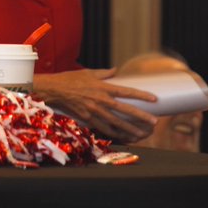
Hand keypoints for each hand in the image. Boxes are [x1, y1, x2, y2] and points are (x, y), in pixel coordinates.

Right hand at [32, 68, 158, 141]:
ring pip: (116, 123)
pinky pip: (103, 128)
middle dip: (141, 117)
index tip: (154, 99)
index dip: (141, 95)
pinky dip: (114, 133)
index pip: (126, 92)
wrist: (52, 90)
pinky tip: (123, 137)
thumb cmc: (69, 79)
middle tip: (154, 122)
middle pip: (124, 110)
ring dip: (130, 129)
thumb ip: (104, 73)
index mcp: (102, 87)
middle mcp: (100, 100)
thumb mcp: (88, 73)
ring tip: (142, 134)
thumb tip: (116, 70)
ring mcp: (94, 111)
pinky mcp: (87, 119)